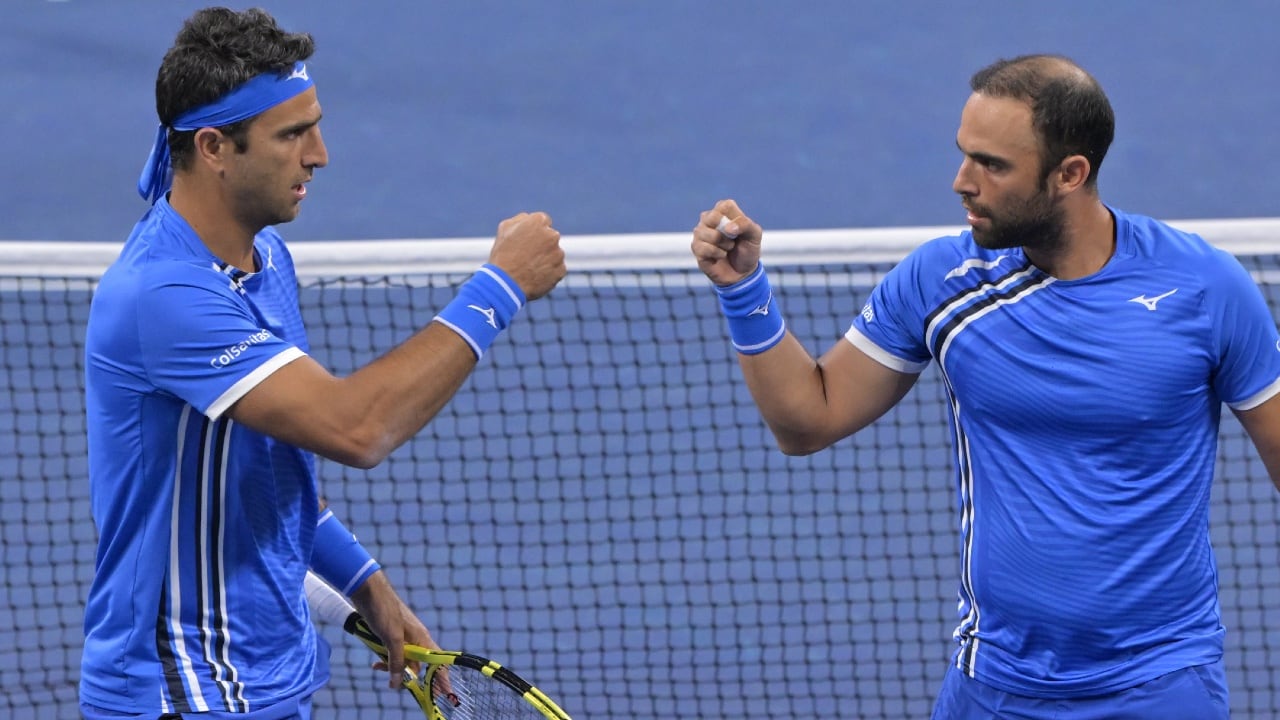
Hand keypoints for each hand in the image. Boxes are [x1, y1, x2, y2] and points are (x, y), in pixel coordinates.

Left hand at [349, 571, 440, 689]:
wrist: (369, 592)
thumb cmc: (385, 611)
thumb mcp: (391, 639)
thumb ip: (396, 661)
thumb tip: (397, 683)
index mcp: (422, 638)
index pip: (437, 662)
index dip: (441, 678)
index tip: (444, 692)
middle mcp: (415, 639)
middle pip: (417, 664)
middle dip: (409, 676)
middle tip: (399, 687)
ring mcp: (402, 638)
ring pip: (402, 660)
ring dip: (392, 667)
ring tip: (378, 669)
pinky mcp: (390, 636)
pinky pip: (391, 654)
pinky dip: (384, 660)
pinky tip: (375, 664)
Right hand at [487, 211, 566, 301]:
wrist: (506, 284)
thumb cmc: (502, 256)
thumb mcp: (504, 230)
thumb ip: (520, 220)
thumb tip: (529, 218)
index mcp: (538, 221)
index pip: (543, 221)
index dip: (534, 232)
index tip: (528, 241)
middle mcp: (552, 235)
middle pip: (550, 238)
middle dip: (542, 245)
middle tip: (527, 256)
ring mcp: (558, 254)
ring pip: (554, 254)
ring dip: (546, 259)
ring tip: (529, 269)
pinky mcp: (561, 270)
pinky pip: (557, 269)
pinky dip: (549, 273)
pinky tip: (535, 277)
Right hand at [691, 199, 761, 285]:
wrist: (742, 273)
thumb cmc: (748, 250)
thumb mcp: (754, 235)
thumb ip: (745, 225)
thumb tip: (728, 228)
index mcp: (723, 211)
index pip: (725, 205)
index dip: (734, 219)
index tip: (740, 230)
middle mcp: (708, 219)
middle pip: (713, 217)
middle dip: (727, 233)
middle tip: (733, 240)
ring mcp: (700, 233)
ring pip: (707, 233)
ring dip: (723, 244)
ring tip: (728, 248)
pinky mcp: (696, 248)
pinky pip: (703, 247)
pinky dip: (717, 253)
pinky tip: (720, 256)